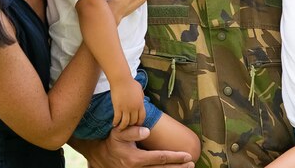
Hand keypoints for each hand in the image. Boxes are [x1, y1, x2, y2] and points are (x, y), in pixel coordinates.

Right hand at [69, 127, 194, 167]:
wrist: (101, 155)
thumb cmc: (112, 141)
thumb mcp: (118, 133)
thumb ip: (132, 132)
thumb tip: (147, 131)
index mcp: (136, 159)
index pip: (160, 158)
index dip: (175, 157)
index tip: (188, 156)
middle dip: (179, 167)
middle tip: (192, 164)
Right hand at [111, 76, 145, 129]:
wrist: (121, 79)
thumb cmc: (130, 82)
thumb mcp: (139, 89)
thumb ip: (141, 97)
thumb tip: (141, 100)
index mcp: (140, 103)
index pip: (142, 117)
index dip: (139, 122)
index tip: (136, 124)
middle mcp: (134, 108)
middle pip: (133, 121)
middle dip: (131, 125)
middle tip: (128, 127)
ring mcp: (126, 108)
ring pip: (125, 122)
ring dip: (123, 127)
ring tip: (120, 128)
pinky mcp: (117, 107)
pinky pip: (117, 118)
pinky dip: (115, 123)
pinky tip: (114, 124)